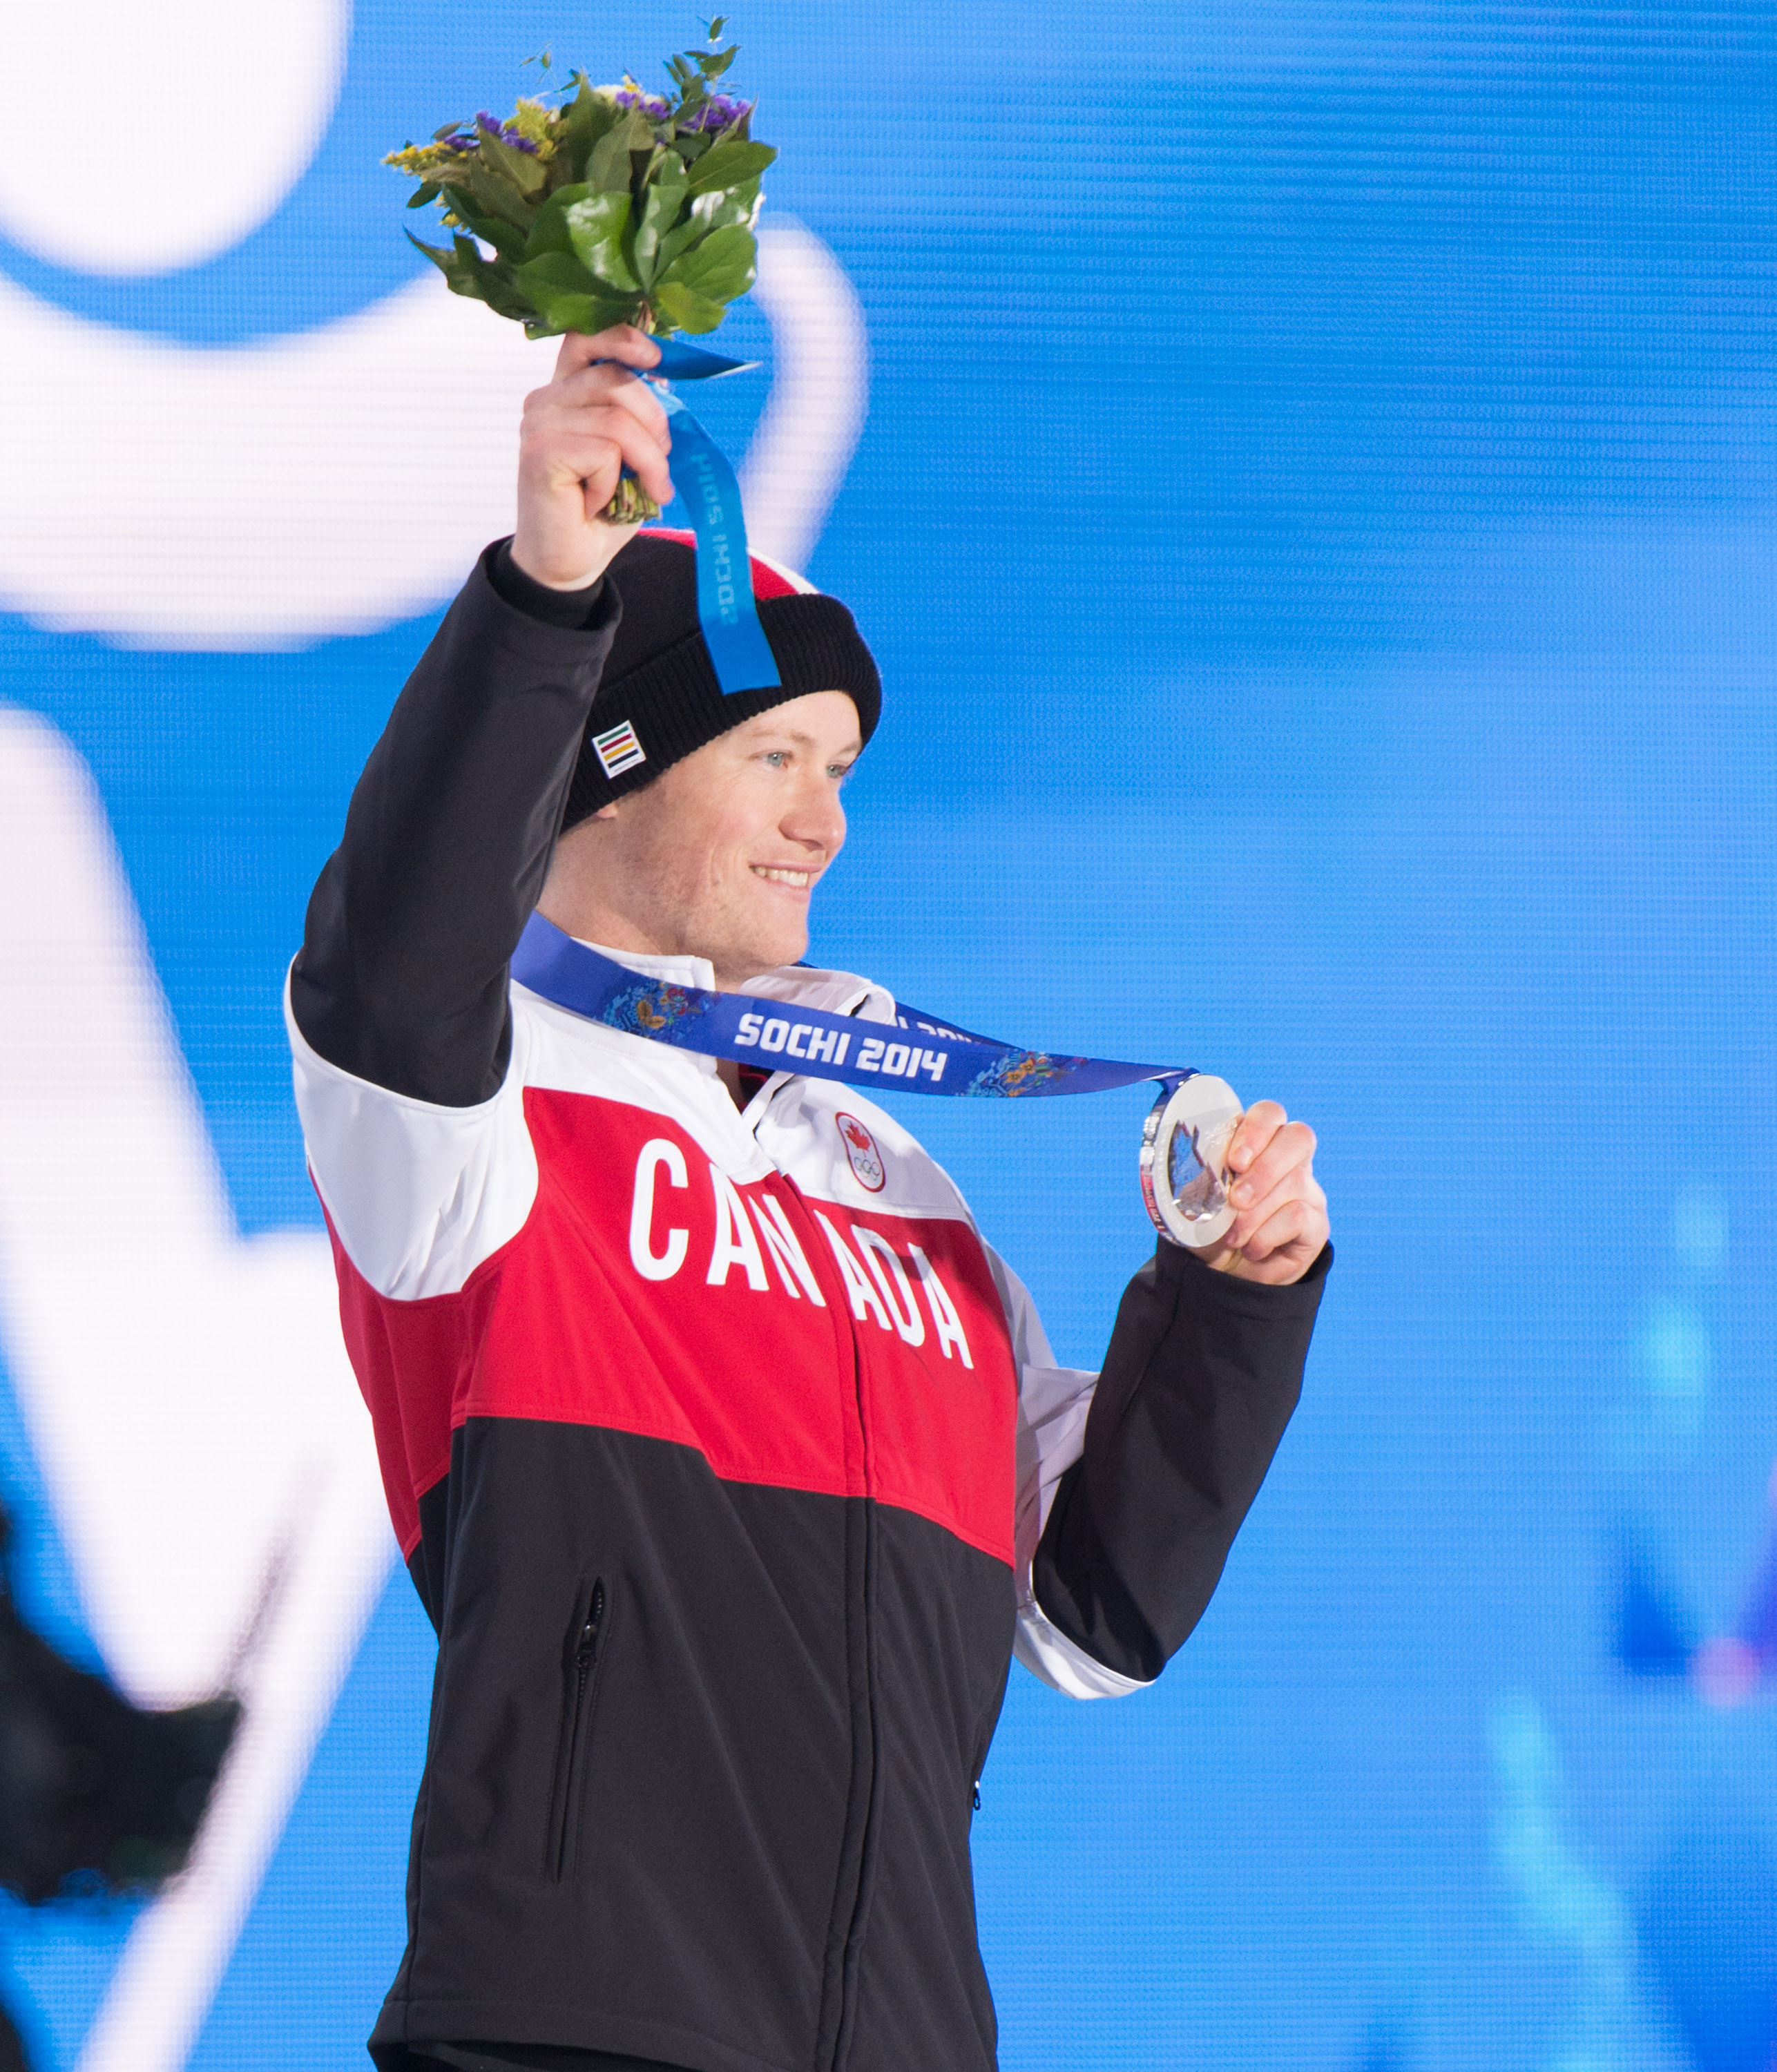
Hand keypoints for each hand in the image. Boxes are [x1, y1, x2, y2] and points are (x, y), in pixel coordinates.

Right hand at [511, 326, 676, 590]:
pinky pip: (605, 451)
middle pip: (618, 380)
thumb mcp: (630, 452)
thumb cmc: (603, 508)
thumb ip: (636, 412)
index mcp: (565, 389)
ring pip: (619, 420)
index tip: (656, 361)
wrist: (571, 561)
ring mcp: (538, 423)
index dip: (623, 338)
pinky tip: (598, 503)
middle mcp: (545, 399)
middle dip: (655, 427)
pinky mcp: (539, 451)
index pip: (587, 338)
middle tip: (658, 470)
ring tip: (641, 490)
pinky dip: (615, 483)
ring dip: (646, 462)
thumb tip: (662, 376)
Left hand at [1201, 1101, 1327, 1284]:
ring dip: (1255, 1214)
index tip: (1234, 1162)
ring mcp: (1307, 1190)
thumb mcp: (1195, 1199)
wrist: (1224, 1272)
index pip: (1270, 1114)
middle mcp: (1288, 1160)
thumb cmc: (1208, 1227)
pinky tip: (1251, 1247)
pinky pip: (1299, 1216)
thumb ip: (1196, 1178)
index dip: (1256, 1130)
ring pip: (1295, 1182)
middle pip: (1298, 1137)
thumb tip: (1190, 1168)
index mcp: (1256, 1144)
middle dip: (1265, 1168)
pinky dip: (1266, 1235)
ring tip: (1232, 1236)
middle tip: (1237, 1199)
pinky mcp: (1316, 1223)